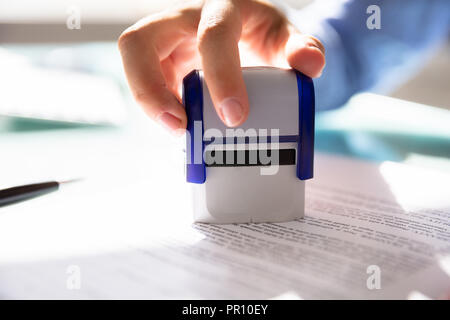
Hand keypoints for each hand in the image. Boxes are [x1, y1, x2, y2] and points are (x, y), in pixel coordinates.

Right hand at [118, 0, 324, 133]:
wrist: (247, 32)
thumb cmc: (263, 34)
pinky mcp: (161, 61)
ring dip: (149, 101)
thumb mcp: (285, 36)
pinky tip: (182, 122)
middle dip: (150, 88)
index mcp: (223, 8)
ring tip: (179, 130)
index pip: (213, 35)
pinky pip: (145, 81)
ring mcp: (167, 40)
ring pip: (134, 61)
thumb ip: (302, 48)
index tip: (235, 117)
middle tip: (178, 127)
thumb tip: (310, 63)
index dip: (221, 76)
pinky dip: (159, 106)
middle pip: (140, 41)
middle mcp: (185, 19)